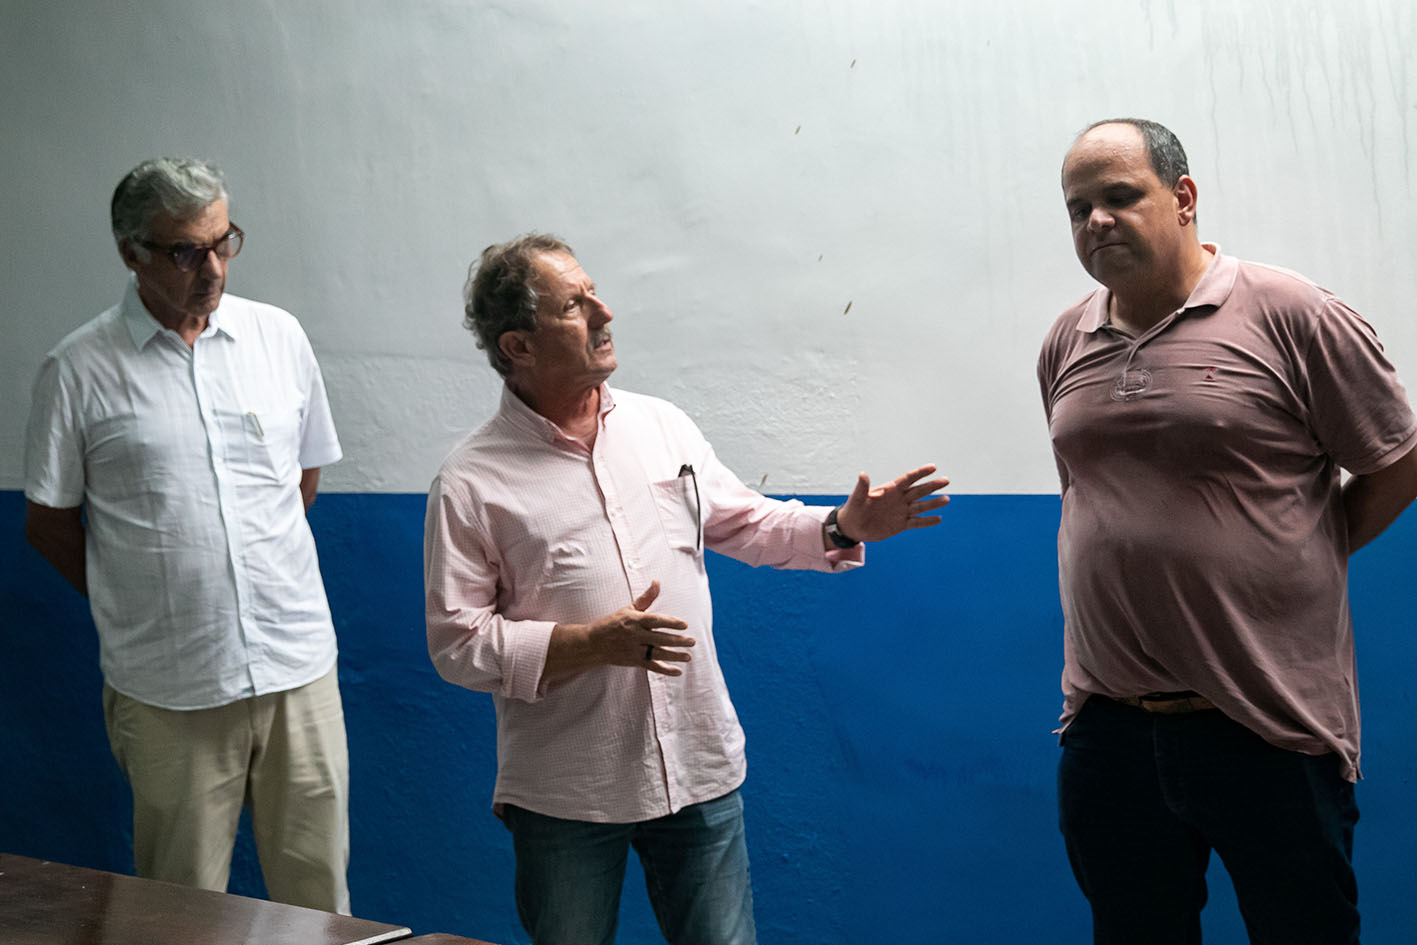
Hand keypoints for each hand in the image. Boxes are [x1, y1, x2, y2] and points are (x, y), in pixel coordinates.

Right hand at [583, 581, 695, 675]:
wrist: (593, 643)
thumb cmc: (613, 623)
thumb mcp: (628, 608)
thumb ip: (646, 598)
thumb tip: (657, 582)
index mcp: (635, 620)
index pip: (656, 621)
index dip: (671, 623)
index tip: (684, 625)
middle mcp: (635, 635)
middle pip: (660, 638)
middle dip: (677, 641)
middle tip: (692, 641)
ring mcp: (634, 650)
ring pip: (658, 654)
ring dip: (675, 656)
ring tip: (689, 656)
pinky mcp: (634, 661)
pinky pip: (652, 667)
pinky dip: (665, 670)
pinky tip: (678, 671)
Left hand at [834, 464, 949, 542]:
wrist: (853, 527)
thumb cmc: (853, 509)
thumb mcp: (857, 499)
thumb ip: (862, 488)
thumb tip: (862, 474)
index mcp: (890, 489)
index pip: (908, 479)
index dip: (920, 473)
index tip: (933, 467)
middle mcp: (899, 499)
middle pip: (918, 490)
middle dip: (932, 486)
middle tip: (946, 480)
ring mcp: (901, 511)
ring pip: (920, 506)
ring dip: (933, 503)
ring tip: (947, 499)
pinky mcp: (901, 524)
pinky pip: (916, 522)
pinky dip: (927, 521)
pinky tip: (938, 519)